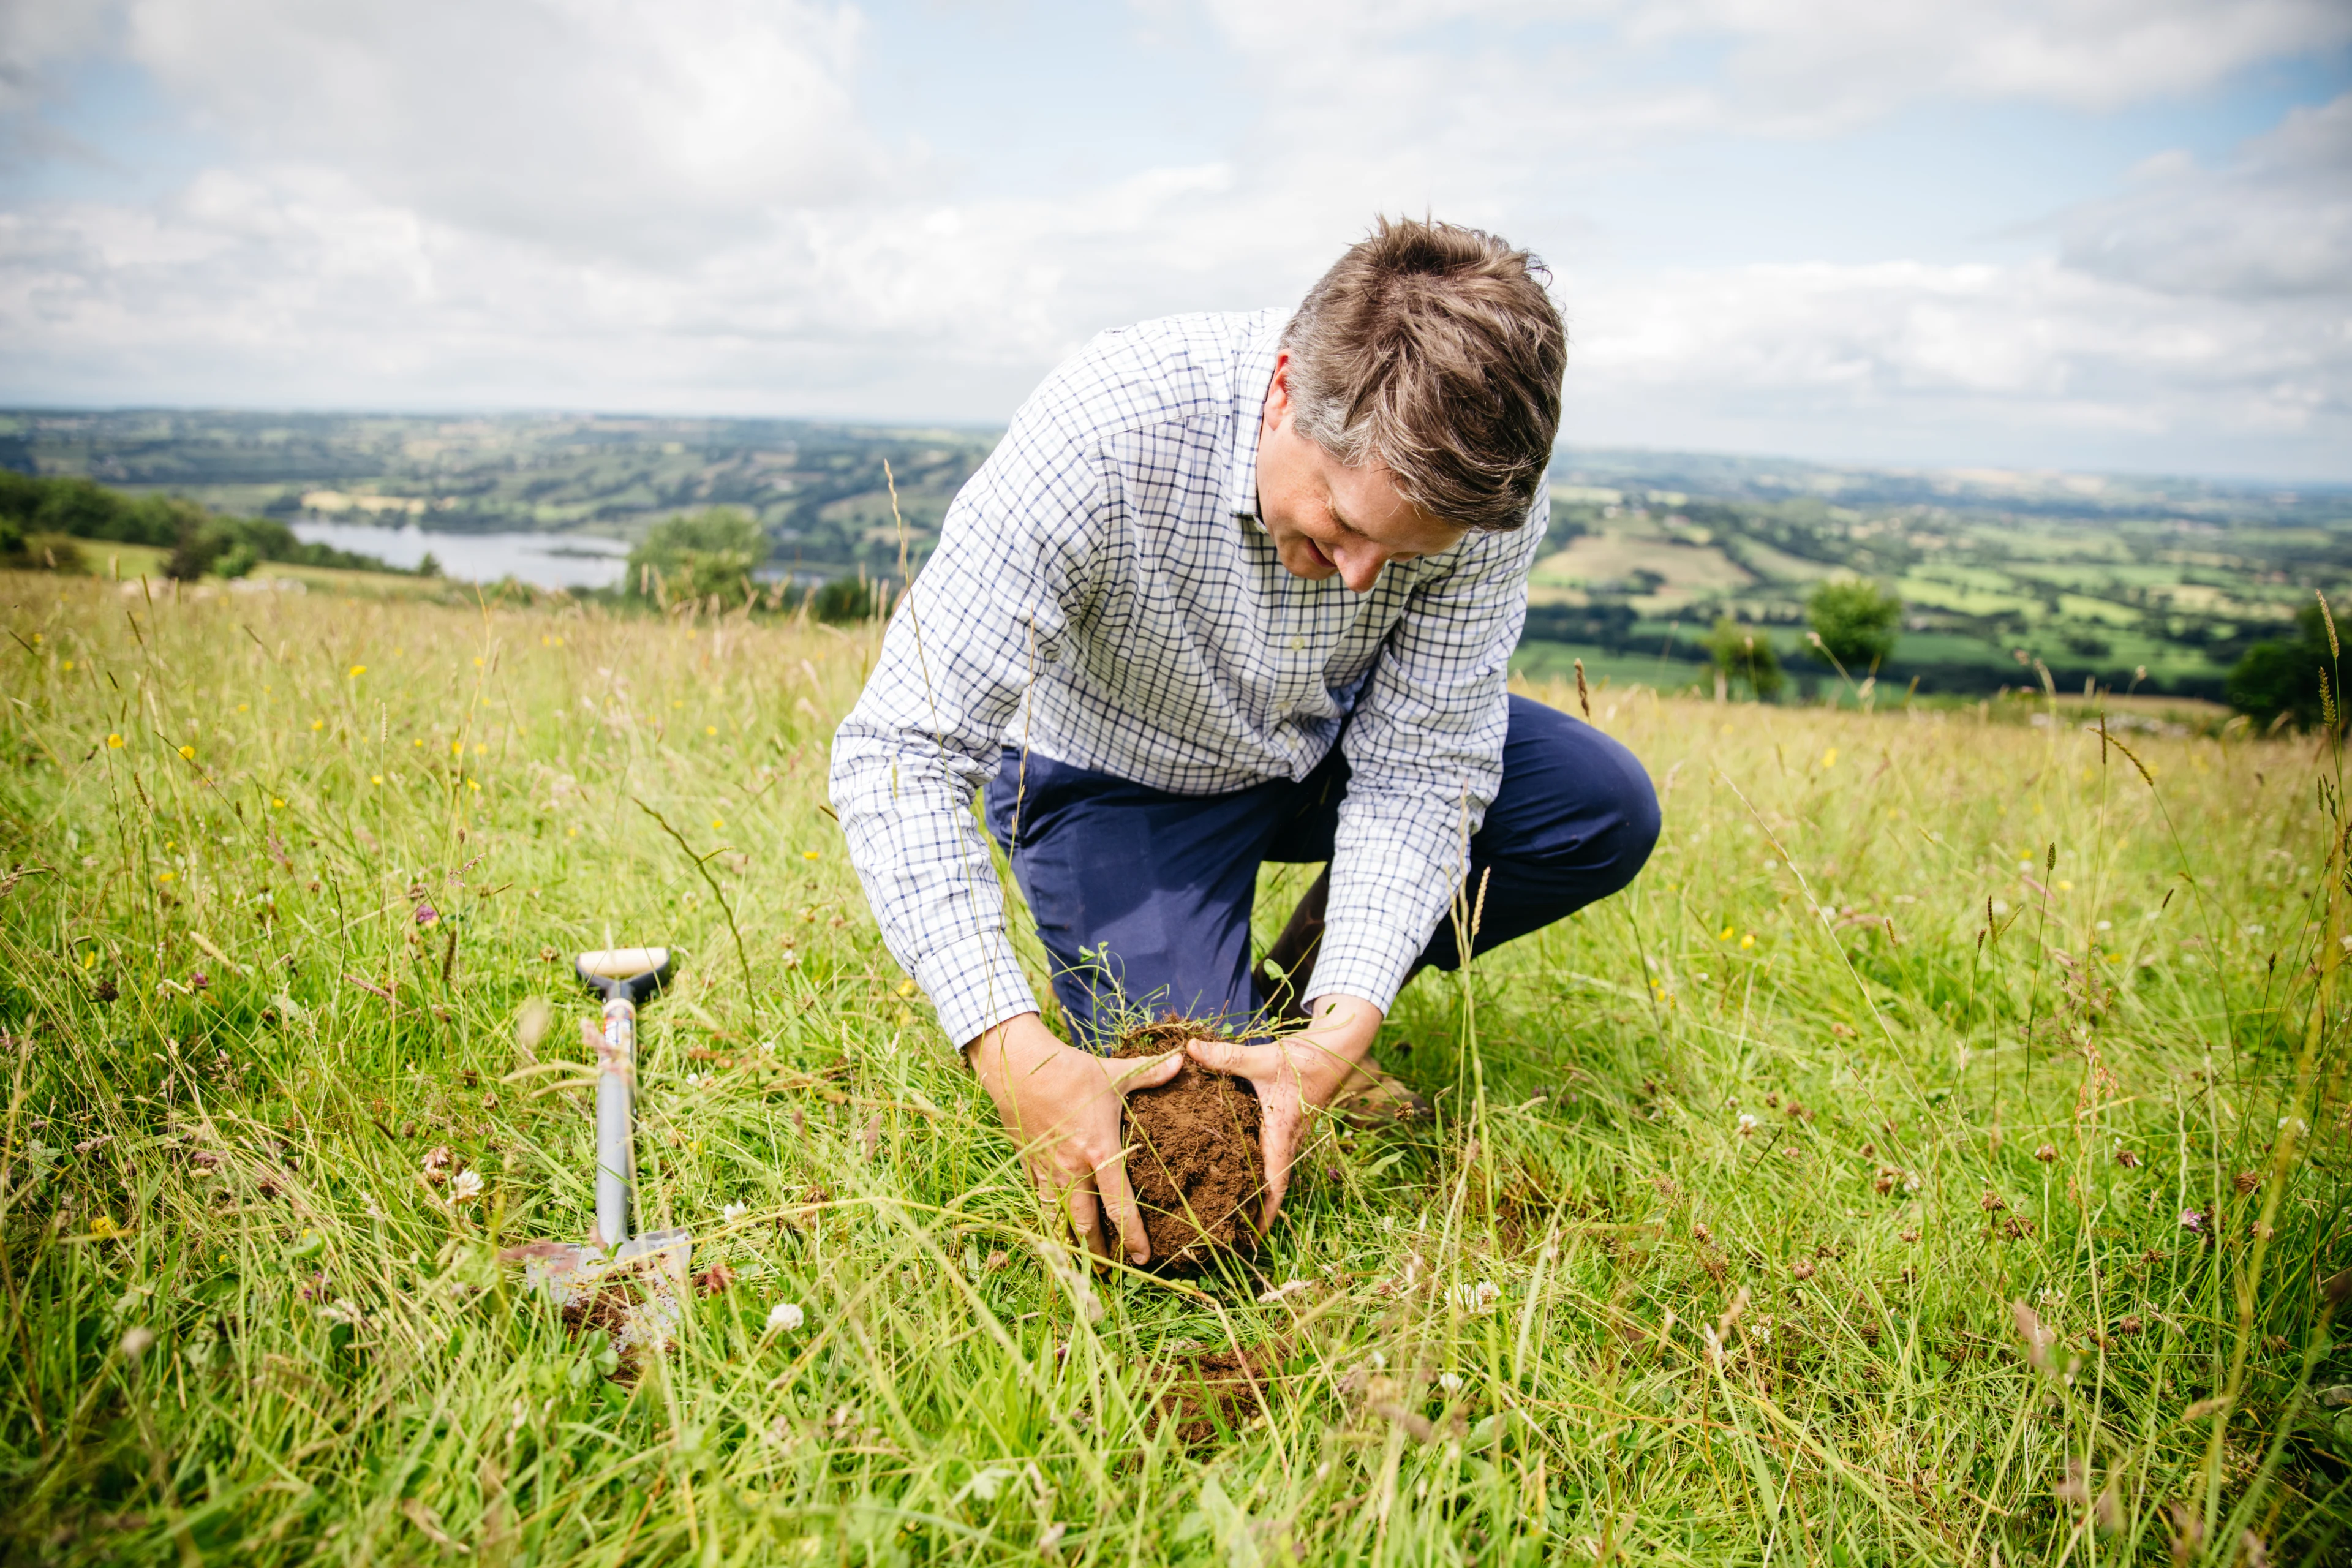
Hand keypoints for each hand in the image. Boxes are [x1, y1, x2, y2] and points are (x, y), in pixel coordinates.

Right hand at [964, 1012, 1182, 1264]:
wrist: (1017, 1066)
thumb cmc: (1070, 1071)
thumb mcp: (1113, 1072)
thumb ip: (1149, 1074)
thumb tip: (1183, 1060)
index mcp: (1099, 1152)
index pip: (1119, 1205)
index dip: (1133, 1236)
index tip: (1145, 1257)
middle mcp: (1072, 1169)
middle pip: (1087, 1224)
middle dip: (1100, 1251)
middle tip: (1113, 1271)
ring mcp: (1047, 1170)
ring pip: (1059, 1219)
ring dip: (1072, 1243)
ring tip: (1083, 1264)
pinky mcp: (1028, 1164)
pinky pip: (1039, 1199)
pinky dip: (1048, 1217)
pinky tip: (1055, 1228)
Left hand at [1184, 993, 1384, 1234]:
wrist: (1335, 1051)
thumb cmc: (1303, 1059)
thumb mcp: (1263, 1058)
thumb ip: (1225, 1056)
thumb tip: (1189, 1049)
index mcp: (1282, 1133)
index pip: (1275, 1182)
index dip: (1266, 1212)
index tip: (1253, 1236)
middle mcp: (1288, 1140)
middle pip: (1274, 1186)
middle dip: (1258, 1212)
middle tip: (1233, 1234)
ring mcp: (1291, 1136)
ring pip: (1275, 1173)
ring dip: (1260, 1194)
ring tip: (1233, 1213)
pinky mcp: (1288, 1126)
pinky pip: (1274, 1156)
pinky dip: (1261, 1171)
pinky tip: (1241, 1173)